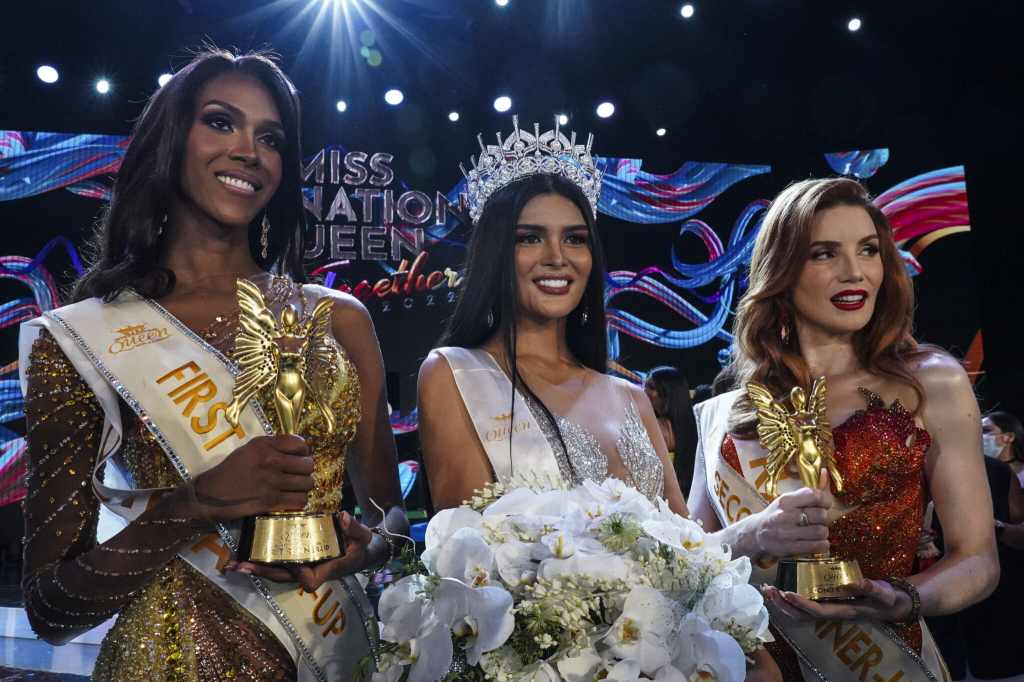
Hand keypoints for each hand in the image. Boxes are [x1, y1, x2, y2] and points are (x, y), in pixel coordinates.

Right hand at [188, 435, 313, 522]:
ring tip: (294, 489)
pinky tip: (290, 500)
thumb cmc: (228, 472)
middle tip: (297, 476)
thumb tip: (298, 451)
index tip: (298, 458)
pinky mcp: (270, 501)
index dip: (304, 452)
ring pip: (307, 484)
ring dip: (303, 487)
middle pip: (308, 465)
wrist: (209, 494)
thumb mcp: (248, 450)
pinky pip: (299, 500)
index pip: (300, 444)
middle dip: (305, 471)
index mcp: (264, 445)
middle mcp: (270, 460)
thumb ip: (271, 447)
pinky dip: (298, 501)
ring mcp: (271, 481)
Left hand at [224, 512, 375, 591]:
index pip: (309, 579)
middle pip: (283, 577)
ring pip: (275, 572)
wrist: (358, 552)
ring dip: (255, 568)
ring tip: (234, 564)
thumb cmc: (360, 546)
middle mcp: (309, 571)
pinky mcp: (294, 560)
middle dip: (262, 572)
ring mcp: (300, 567)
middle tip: (241, 566)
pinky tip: (243, 556)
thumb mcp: (362, 536)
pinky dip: (260, 561)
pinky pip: (276, 563)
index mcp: (325, 569)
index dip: (298, 573)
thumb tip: (343, 516)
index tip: (292, 562)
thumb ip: (355, 528)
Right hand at [749, 469, 832, 559]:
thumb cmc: (776, 514)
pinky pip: (817, 546)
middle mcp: (785, 515)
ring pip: (821, 531)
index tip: (824, 505)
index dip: (826, 500)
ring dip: (823, 533)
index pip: (815, 496)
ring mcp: (786, 533)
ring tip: (817, 532)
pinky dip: (822, 545)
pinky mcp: (789, 548)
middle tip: (820, 520)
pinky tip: (817, 542)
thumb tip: (825, 472)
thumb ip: (808, 491)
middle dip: (825, 519)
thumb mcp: (788, 500)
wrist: (756, 534)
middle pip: (821, 515)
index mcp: (786, 500)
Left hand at [762, 579, 912, 623]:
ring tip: (768, 590)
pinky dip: (787, 599)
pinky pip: (801, 606)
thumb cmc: (886, 599)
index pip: (817, 611)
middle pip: (802, 616)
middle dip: (784, 605)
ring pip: (798, 613)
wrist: (890, 605)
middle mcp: (831, 613)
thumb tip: (857, 582)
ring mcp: (826, 610)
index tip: (787, 593)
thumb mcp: (883, 593)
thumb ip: (872, 588)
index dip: (802, 604)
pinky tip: (778, 589)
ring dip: (781, 603)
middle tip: (769, 590)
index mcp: (843, 611)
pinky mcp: (824, 604)